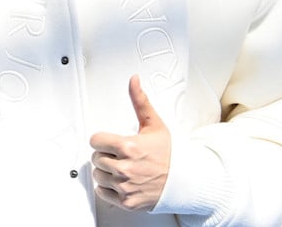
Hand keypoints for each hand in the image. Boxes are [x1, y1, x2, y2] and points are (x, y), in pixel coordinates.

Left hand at [88, 75, 171, 211]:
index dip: (103, 140)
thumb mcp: (154, 125)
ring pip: (98, 175)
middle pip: (96, 158)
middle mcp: (125, 167)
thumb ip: (140, 101)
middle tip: (122, 156)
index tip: (111, 142)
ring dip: (107, 172)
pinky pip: (102, 193)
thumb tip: (134, 80)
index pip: (95, 141)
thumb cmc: (170, 155)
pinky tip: (122, 182)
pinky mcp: (126, 201)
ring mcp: (125, 186)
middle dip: (106, 155)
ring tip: (123, 168)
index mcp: (129, 147)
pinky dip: (109, 189)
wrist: (186, 182)